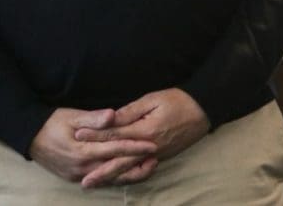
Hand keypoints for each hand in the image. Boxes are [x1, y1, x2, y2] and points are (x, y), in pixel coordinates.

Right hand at [29, 107, 156, 185]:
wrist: (30, 137)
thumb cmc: (53, 122)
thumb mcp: (73, 116)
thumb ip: (94, 118)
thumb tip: (112, 115)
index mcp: (82, 150)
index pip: (115, 149)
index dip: (135, 147)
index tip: (152, 144)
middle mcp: (81, 167)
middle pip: (115, 169)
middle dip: (137, 165)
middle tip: (157, 158)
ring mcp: (77, 175)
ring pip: (109, 178)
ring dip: (129, 174)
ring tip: (149, 167)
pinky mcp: (75, 178)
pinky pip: (100, 180)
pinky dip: (116, 177)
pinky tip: (129, 172)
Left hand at [74, 88, 208, 187]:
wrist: (205, 110)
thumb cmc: (179, 100)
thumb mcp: (154, 99)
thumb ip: (130, 111)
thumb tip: (110, 118)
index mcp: (145, 131)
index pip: (115, 134)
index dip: (95, 135)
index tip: (77, 135)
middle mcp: (149, 147)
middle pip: (120, 161)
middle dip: (101, 170)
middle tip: (83, 181)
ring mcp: (157, 154)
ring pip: (130, 168)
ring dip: (112, 176)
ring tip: (96, 183)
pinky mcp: (162, 156)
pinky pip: (142, 168)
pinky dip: (128, 175)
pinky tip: (118, 177)